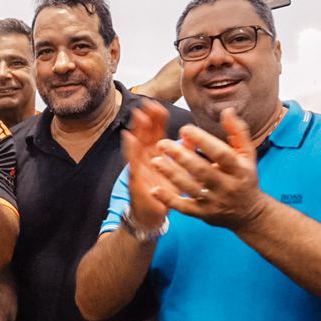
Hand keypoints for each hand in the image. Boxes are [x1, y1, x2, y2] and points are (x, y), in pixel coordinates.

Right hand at [119, 100, 171, 231]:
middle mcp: (146, 159)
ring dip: (137, 129)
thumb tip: (192, 137)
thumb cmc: (162, 193)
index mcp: (156, 156)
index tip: (160, 106)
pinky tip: (129, 138)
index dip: (158, 120)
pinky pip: (133, 163)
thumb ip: (182, 153)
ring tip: (139, 115)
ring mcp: (138, 169)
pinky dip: (130, 149)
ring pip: (137, 145)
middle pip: (146, 135)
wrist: (150, 217)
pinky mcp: (135, 180)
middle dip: (147, 119)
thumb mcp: (176, 172)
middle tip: (148, 103)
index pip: (157, 134)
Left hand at [150, 111, 268, 230]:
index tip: (185, 129)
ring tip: (156, 160)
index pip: (221, 154)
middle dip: (182, 157)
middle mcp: (227, 186)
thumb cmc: (245, 178)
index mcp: (239, 170)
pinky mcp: (203, 214)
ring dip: (172, 174)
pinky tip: (154, 190)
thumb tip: (227, 111)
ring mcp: (214, 202)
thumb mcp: (248, 155)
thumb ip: (238, 132)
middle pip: (203, 171)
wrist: (249, 213)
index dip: (203, 141)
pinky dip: (169, 200)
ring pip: (191, 188)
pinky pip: (184, 208)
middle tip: (162, 143)